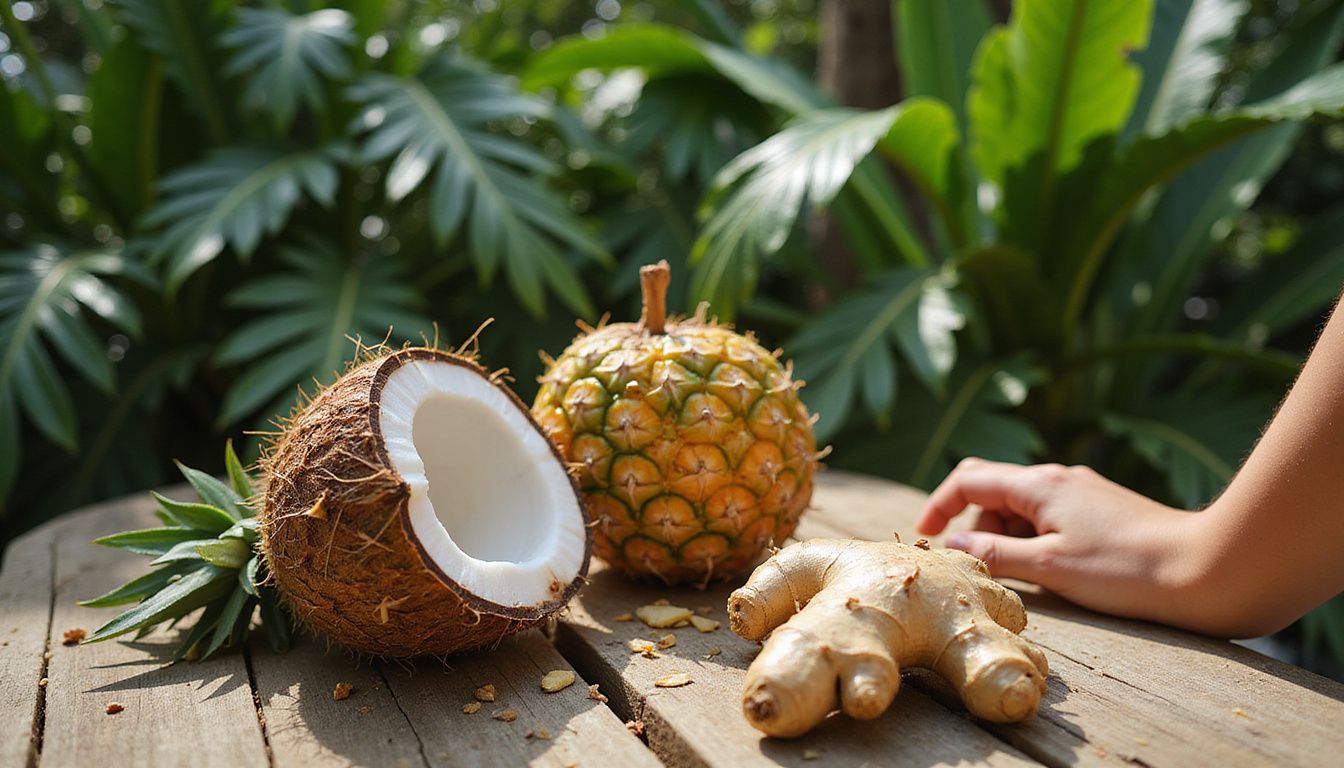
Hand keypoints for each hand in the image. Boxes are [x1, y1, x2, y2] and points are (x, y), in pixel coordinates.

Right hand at [915, 459, 1209, 627]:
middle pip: (993, 491)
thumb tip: (954, 545)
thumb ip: (996, 554)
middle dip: (974, 526)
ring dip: (1006, 537)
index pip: (969, 479)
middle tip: (977, 567)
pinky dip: (1033, 540)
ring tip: (1018, 578)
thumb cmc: (1127, 569)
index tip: (924, 536)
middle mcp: (1059, 479)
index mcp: (1040, 484)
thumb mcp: (1050, 566)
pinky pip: (1049, 518)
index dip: (939, 505)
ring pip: (1022, 507)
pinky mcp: (1102, 512)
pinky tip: (1050, 571)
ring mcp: (1082, 494)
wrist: (1206, 568)